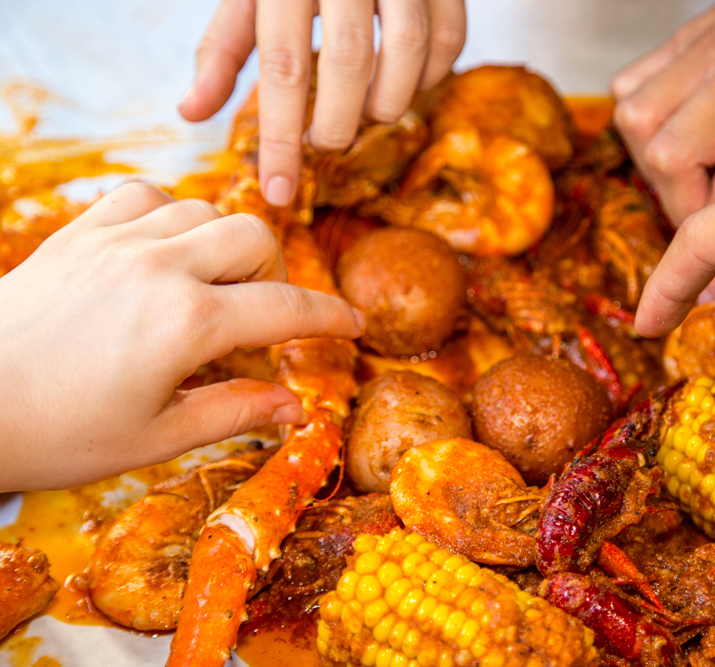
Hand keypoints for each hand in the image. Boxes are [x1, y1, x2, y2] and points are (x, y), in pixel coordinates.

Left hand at [0, 183, 362, 491]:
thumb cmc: (58, 433)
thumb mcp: (156, 438)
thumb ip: (234, 412)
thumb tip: (296, 408)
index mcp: (187, 324)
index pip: (285, 308)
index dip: (329, 317)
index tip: (352, 326)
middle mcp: (159, 268)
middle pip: (254, 238)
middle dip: (274, 276)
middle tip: (258, 317)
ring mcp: (117, 241)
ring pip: (205, 209)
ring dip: (224, 244)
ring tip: (209, 287)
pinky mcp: (80, 232)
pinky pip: (145, 195)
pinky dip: (169, 215)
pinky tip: (161, 251)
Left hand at [178, 0, 465, 206]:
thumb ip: (224, 50)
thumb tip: (191, 114)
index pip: (283, 67)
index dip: (281, 139)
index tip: (278, 192)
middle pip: (351, 63)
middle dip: (339, 122)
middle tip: (327, 141)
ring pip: (409, 52)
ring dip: (389, 103)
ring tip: (367, 113)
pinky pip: (451, 39)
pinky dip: (432, 76)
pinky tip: (406, 82)